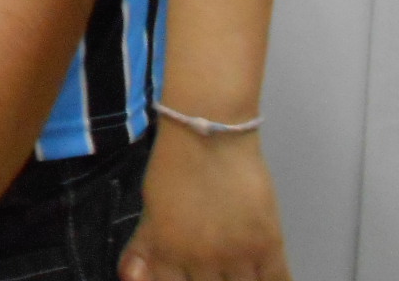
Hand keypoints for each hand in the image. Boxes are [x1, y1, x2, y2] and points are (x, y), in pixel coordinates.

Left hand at [118, 125, 290, 280]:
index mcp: (167, 252)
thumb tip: (130, 279)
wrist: (208, 132)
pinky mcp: (267, 243)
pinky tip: (263, 278)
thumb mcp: (151, 208)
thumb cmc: (174, 165)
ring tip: (237, 272)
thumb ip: (144, 248)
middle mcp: (201, 260)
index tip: (190, 276)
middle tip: (215, 272)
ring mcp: (236, 254)